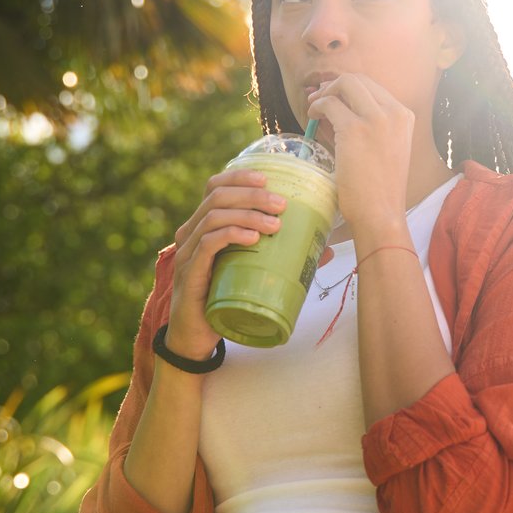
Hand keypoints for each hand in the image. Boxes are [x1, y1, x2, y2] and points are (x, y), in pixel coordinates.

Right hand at [165, 168, 284, 359]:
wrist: (195, 336)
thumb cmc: (222, 298)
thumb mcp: (250, 272)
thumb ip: (281, 257)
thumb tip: (324, 251)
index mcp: (203, 225)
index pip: (215, 187)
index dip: (239, 177)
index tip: (268, 178)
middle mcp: (190, 233)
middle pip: (217, 196)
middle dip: (253, 195)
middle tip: (281, 204)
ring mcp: (188, 251)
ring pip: (215, 216)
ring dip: (249, 215)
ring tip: (275, 225)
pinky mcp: (190, 272)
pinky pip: (208, 243)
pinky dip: (232, 234)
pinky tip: (253, 238)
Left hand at [305, 74, 412, 237]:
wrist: (381, 213)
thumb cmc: (379, 188)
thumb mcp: (385, 148)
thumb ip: (369, 125)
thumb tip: (337, 106)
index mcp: (404, 116)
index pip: (373, 86)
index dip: (349, 88)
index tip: (334, 97)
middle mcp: (394, 112)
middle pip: (358, 79)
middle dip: (335, 85)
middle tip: (320, 99)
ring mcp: (376, 119)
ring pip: (344, 84)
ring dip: (324, 93)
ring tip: (314, 108)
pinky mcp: (355, 129)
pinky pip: (329, 104)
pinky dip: (318, 107)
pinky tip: (313, 118)